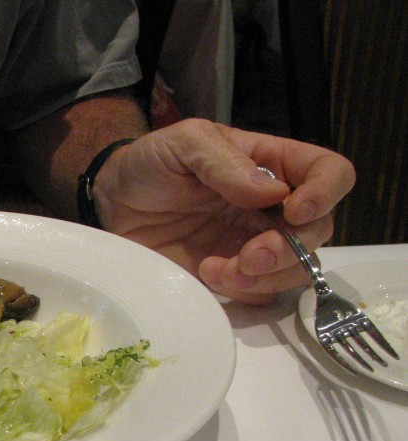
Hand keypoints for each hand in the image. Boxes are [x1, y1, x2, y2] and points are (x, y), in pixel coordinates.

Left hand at [93, 119, 355, 303]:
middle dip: (290, 250)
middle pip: (319, 231)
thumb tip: (272, 192)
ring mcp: (254, 243)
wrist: (114, 203)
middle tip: (249, 256)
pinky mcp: (233, 275)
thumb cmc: (152, 163)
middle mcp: (274, 206)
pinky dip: (243, 291)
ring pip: (297, 269)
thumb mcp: (184, 143)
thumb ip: (225, 162)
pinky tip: (207, 275)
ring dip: (267, 277)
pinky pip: (261, 293)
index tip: (294, 211)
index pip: (330, 173)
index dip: (326, 193)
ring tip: (220, 270)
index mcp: (272, 165)